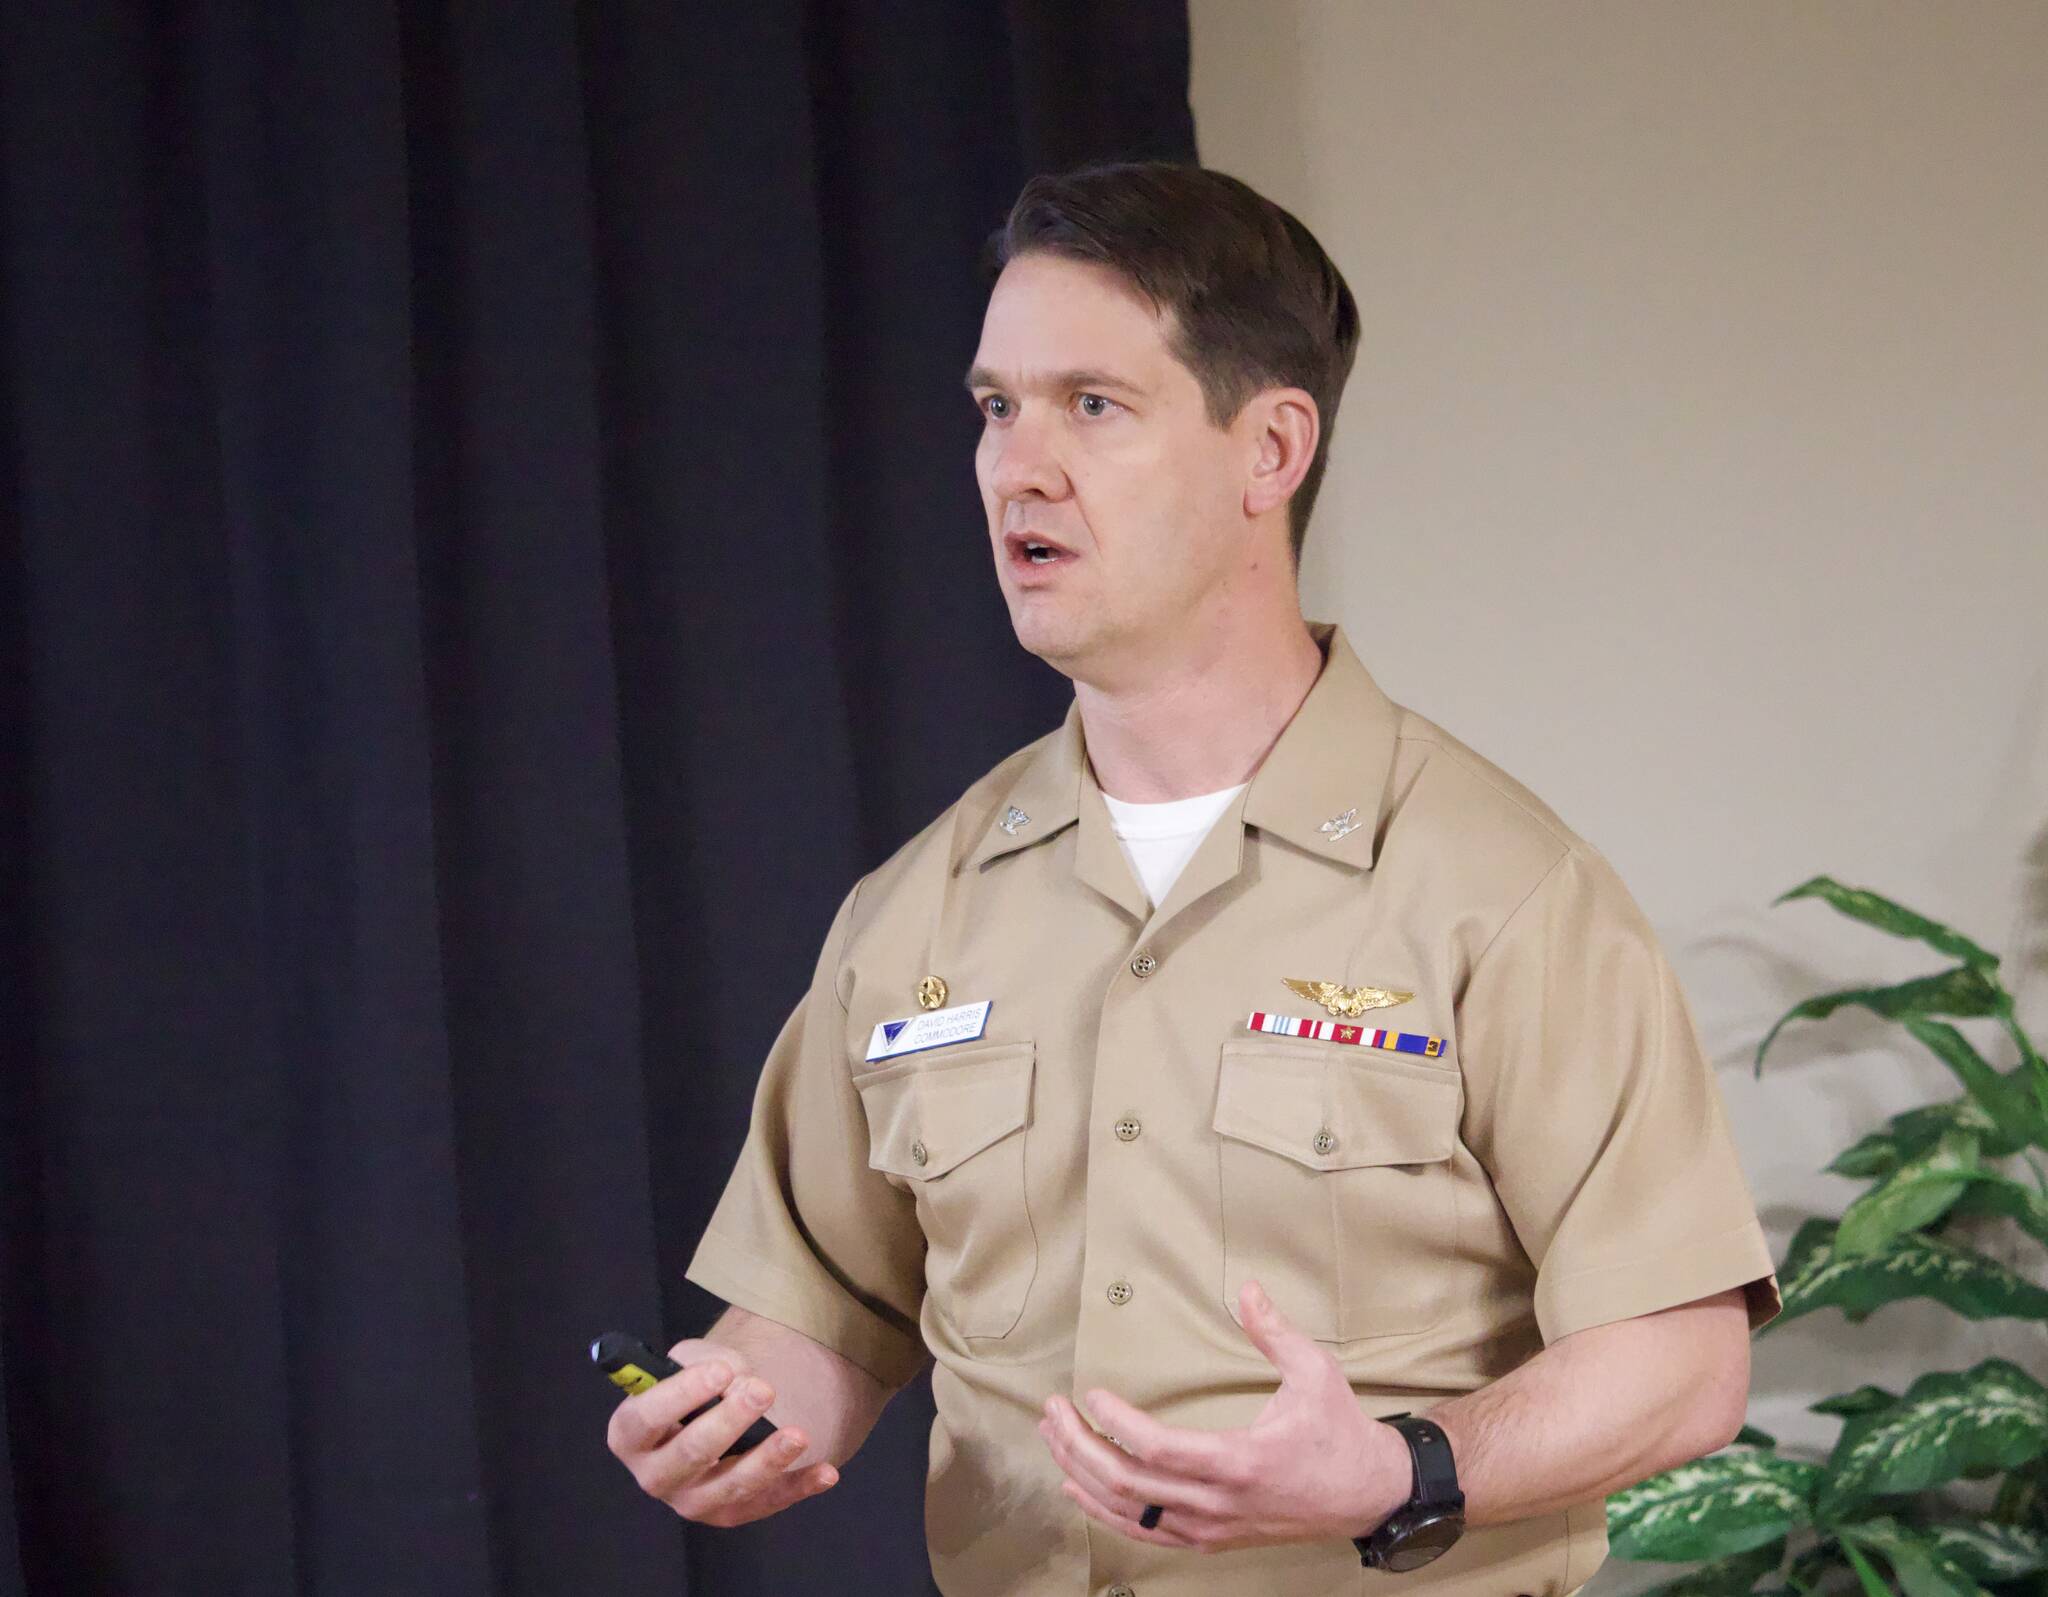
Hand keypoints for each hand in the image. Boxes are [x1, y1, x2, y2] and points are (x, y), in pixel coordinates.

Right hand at [606, 1338, 838, 1526]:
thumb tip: (737, 1382)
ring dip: (767, 1460)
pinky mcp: (731, 1512)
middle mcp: (655, 1476)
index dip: (679, 1395)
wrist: (714, 1410)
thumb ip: (704, 1364)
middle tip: (763, 1390)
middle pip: (689, 1454)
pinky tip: (825, 1472)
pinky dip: (798, 1487)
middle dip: (729, 1421)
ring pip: (730, 1486)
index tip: (721, 1370)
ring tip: (797, 1434)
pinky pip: (767, 1503)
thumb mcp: (691, 1361)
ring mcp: (692, 1501)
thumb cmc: (695, 1384)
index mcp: (630, 1437)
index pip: (644, 1420)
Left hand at [1036, 1280, 1410, 1554]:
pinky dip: (1104, 1512)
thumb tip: (1246, 1288)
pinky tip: (1077, 1486)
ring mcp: (1212, 1527)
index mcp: (1241, 1461)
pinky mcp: (1210, 1538)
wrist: (1367, 1494)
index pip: (1158, 1450)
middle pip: (1129, 1484)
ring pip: (1129, 1512)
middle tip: (1051, 1410)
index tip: (1092, 1393)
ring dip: (1082, 1475)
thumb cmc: (1339, 1431)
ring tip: (1053, 1437)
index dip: (1116, 1423)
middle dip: (1080, 1445)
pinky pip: (1145, 1533)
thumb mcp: (1314, 1372)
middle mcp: (1219, 1502)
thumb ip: (1275, 1332)